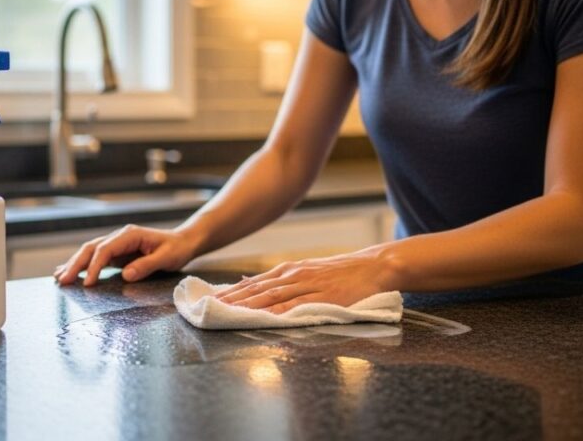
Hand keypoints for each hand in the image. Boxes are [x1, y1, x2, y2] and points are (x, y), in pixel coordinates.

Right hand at [53, 225, 199, 286]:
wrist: (183, 242)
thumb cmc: (176, 249)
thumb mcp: (166, 257)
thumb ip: (146, 265)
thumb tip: (126, 275)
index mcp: (129, 235)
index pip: (105, 250)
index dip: (94, 267)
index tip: (88, 284)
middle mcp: (119, 237)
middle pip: (91, 248)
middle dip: (75, 264)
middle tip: (62, 281)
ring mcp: (117, 244)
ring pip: (89, 252)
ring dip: (74, 264)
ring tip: (58, 278)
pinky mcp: (117, 253)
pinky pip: (95, 258)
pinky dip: (81, 265)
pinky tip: (68, 272)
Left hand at [213, 248, 396, 313]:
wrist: (373, 266)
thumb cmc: (341, 272)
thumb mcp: (305, 269)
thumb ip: (278, 278)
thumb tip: (246, 282)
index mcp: (289, 270)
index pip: (253, 283)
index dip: (230, 292)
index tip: (210, 299)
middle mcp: (294, 275)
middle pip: (257, 289)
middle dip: (231, 299)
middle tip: (208, 307)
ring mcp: (308, 286)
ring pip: (272, 296)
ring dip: (247, 304)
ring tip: (227, 311)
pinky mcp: (323, 298)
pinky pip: (297, 306)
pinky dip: (278, 311)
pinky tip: (264, 317)